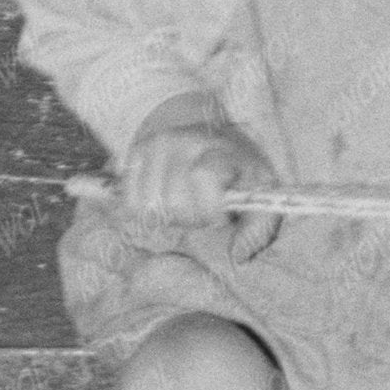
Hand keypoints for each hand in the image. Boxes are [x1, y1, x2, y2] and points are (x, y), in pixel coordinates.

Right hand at [119, 100, 254, 223]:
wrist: (209, 134)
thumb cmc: (237, 174)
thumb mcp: (260, 196)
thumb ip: (257, 228)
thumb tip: (238, 255)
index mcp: (222, 149)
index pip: (203, 175)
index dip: (210, 209)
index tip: (221, 217)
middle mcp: (187, 139)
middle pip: (174, 200)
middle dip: (189, 218)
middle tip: (201, 212)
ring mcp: (158, 143)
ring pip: (148, 203)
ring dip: (166, 216)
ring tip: (182, 205)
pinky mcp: (137, 151)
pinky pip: (129, 200)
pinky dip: (144, 210)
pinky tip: (162, 202)